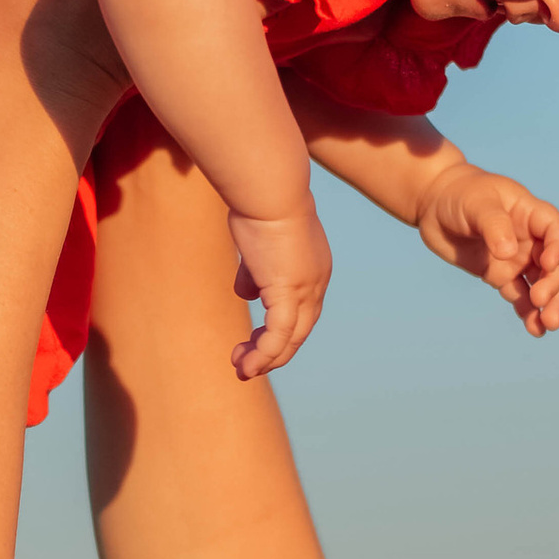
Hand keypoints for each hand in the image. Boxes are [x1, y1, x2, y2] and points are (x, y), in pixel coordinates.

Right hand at [225, 198, 332, 381]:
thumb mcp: (257, 244)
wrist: (269, 188)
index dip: (279, 329)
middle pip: (300, 331)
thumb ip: (254, 272)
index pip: (301, 310)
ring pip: (291, 339)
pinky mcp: (289, 293)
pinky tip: (247, 364)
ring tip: (242, 370)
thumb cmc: (259, 204)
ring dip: (266, 359)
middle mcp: (316, 283)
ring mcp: (306, 289)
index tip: (254, 340)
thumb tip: (246, 293)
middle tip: (247, 365)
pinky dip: (264, 354)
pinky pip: (278, 335)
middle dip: (273, 352)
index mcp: (313, 269)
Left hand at [412, 155, 558, 335]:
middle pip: (552, 263)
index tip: (547, 263)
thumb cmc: (459, 194)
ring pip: (540, 284)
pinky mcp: (500, 275)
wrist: (436, 203)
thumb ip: (494, 225)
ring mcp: (516, 258)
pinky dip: (527, 312)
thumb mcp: (476, 204)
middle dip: (552, 284)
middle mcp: (529, 238)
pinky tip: (533, 329)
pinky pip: (519, 295)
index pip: (554, 231)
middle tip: (540, 300)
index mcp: (529, 214)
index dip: (558, 248)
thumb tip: (508, 254)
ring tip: (548, 325)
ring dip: (548, 304)